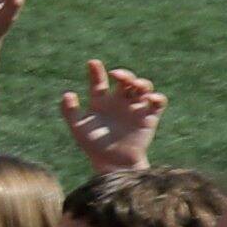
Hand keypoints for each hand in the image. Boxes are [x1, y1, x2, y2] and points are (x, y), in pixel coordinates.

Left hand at [55, 57, 166, 171]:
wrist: (112, 163)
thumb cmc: (93, 145)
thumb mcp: (78, 128)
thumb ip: (69, 111)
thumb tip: (68, 93)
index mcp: (100, 101)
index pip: (99, 81)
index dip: (96, 71)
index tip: (92, 63)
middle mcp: (119, 101)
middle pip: (125, 80)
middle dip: (124, 74)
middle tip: (116, 75)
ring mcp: (134, 108)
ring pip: (143, 87)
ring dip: (141, 82)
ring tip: (135, 85)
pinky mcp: (149, 117)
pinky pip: (158, 103)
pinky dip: (157, 98)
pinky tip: (150, 99)